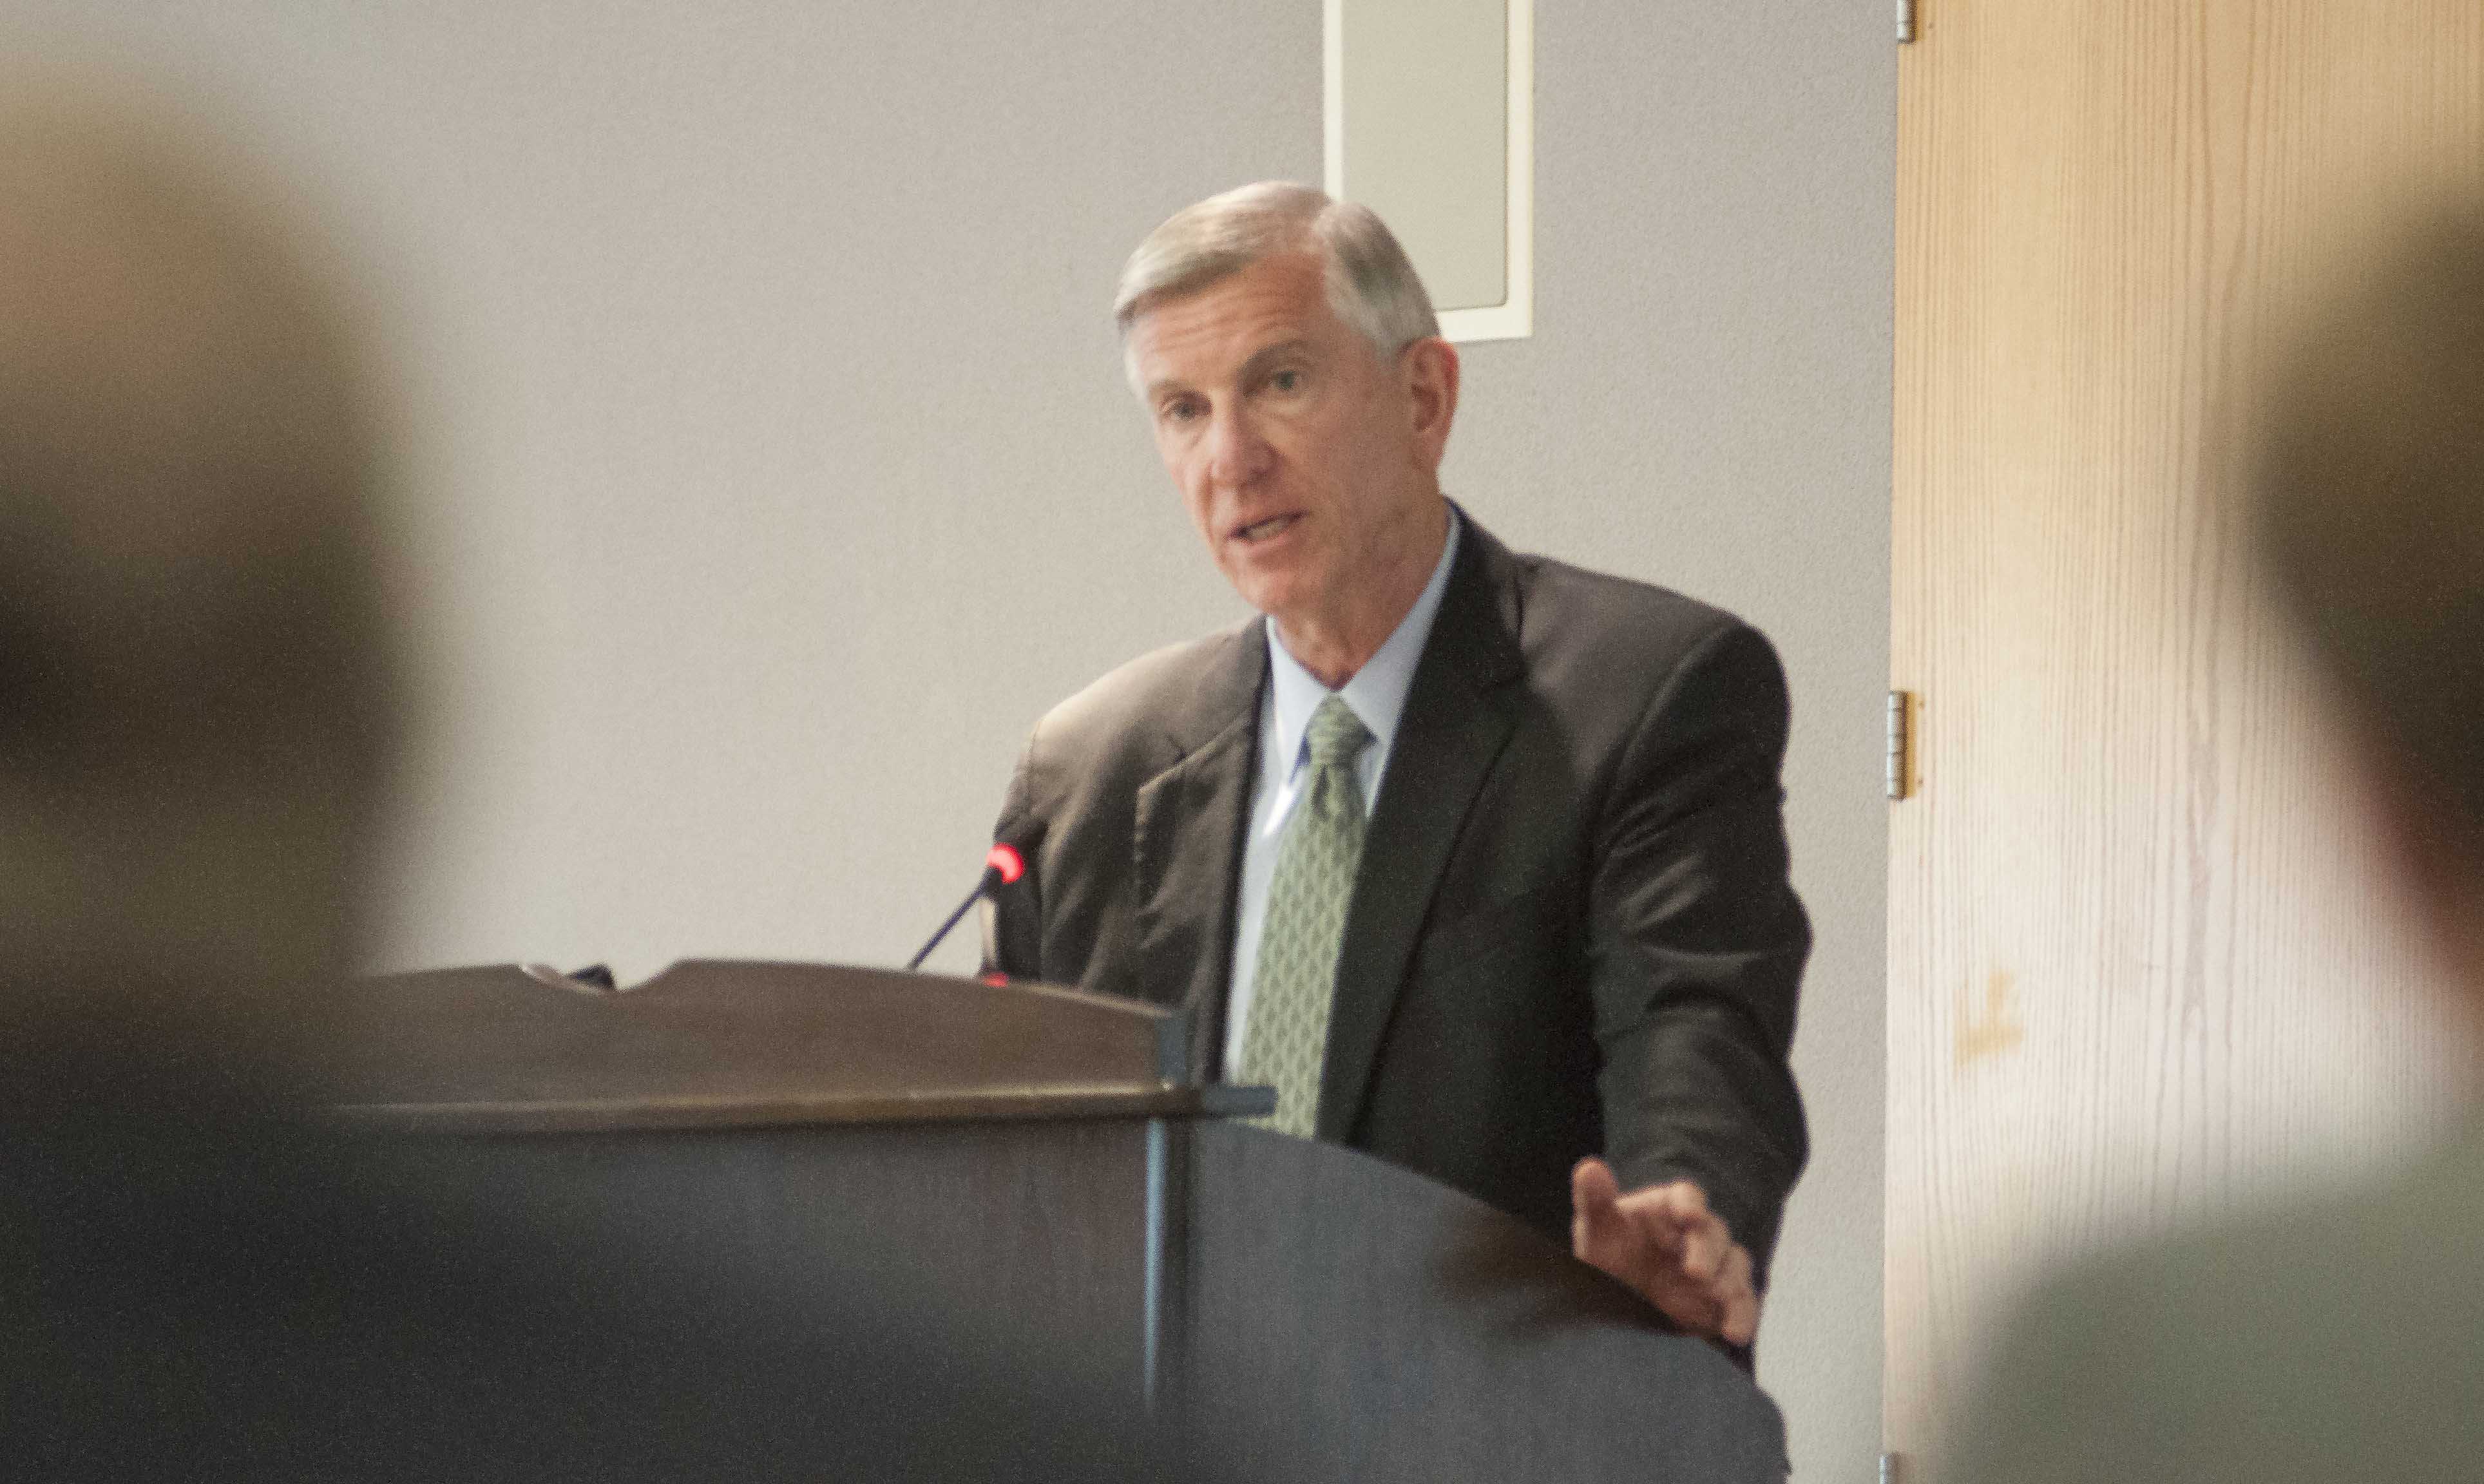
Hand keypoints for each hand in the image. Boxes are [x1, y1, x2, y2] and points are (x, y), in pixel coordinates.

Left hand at [1570, 1159, 1759, 1345]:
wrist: (1618, 1302)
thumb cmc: (1610, 1253)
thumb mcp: (1596, 1229)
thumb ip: (1594, 1199)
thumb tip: (1589, 1169)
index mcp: (1669, 1208)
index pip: (1687, 1197)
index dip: (1690, 1205)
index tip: (1689, 1216)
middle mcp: (1697, 1234)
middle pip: (1715, 1233)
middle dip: (1708, 1251)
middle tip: (1695, 1272)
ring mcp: (1715, 1267)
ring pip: (1734, 1266)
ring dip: (1729, 1282)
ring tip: (1716, 1297)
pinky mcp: (1724, 1301)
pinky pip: (1743, 1305)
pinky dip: (1743, 1317)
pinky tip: (1734, 1332)